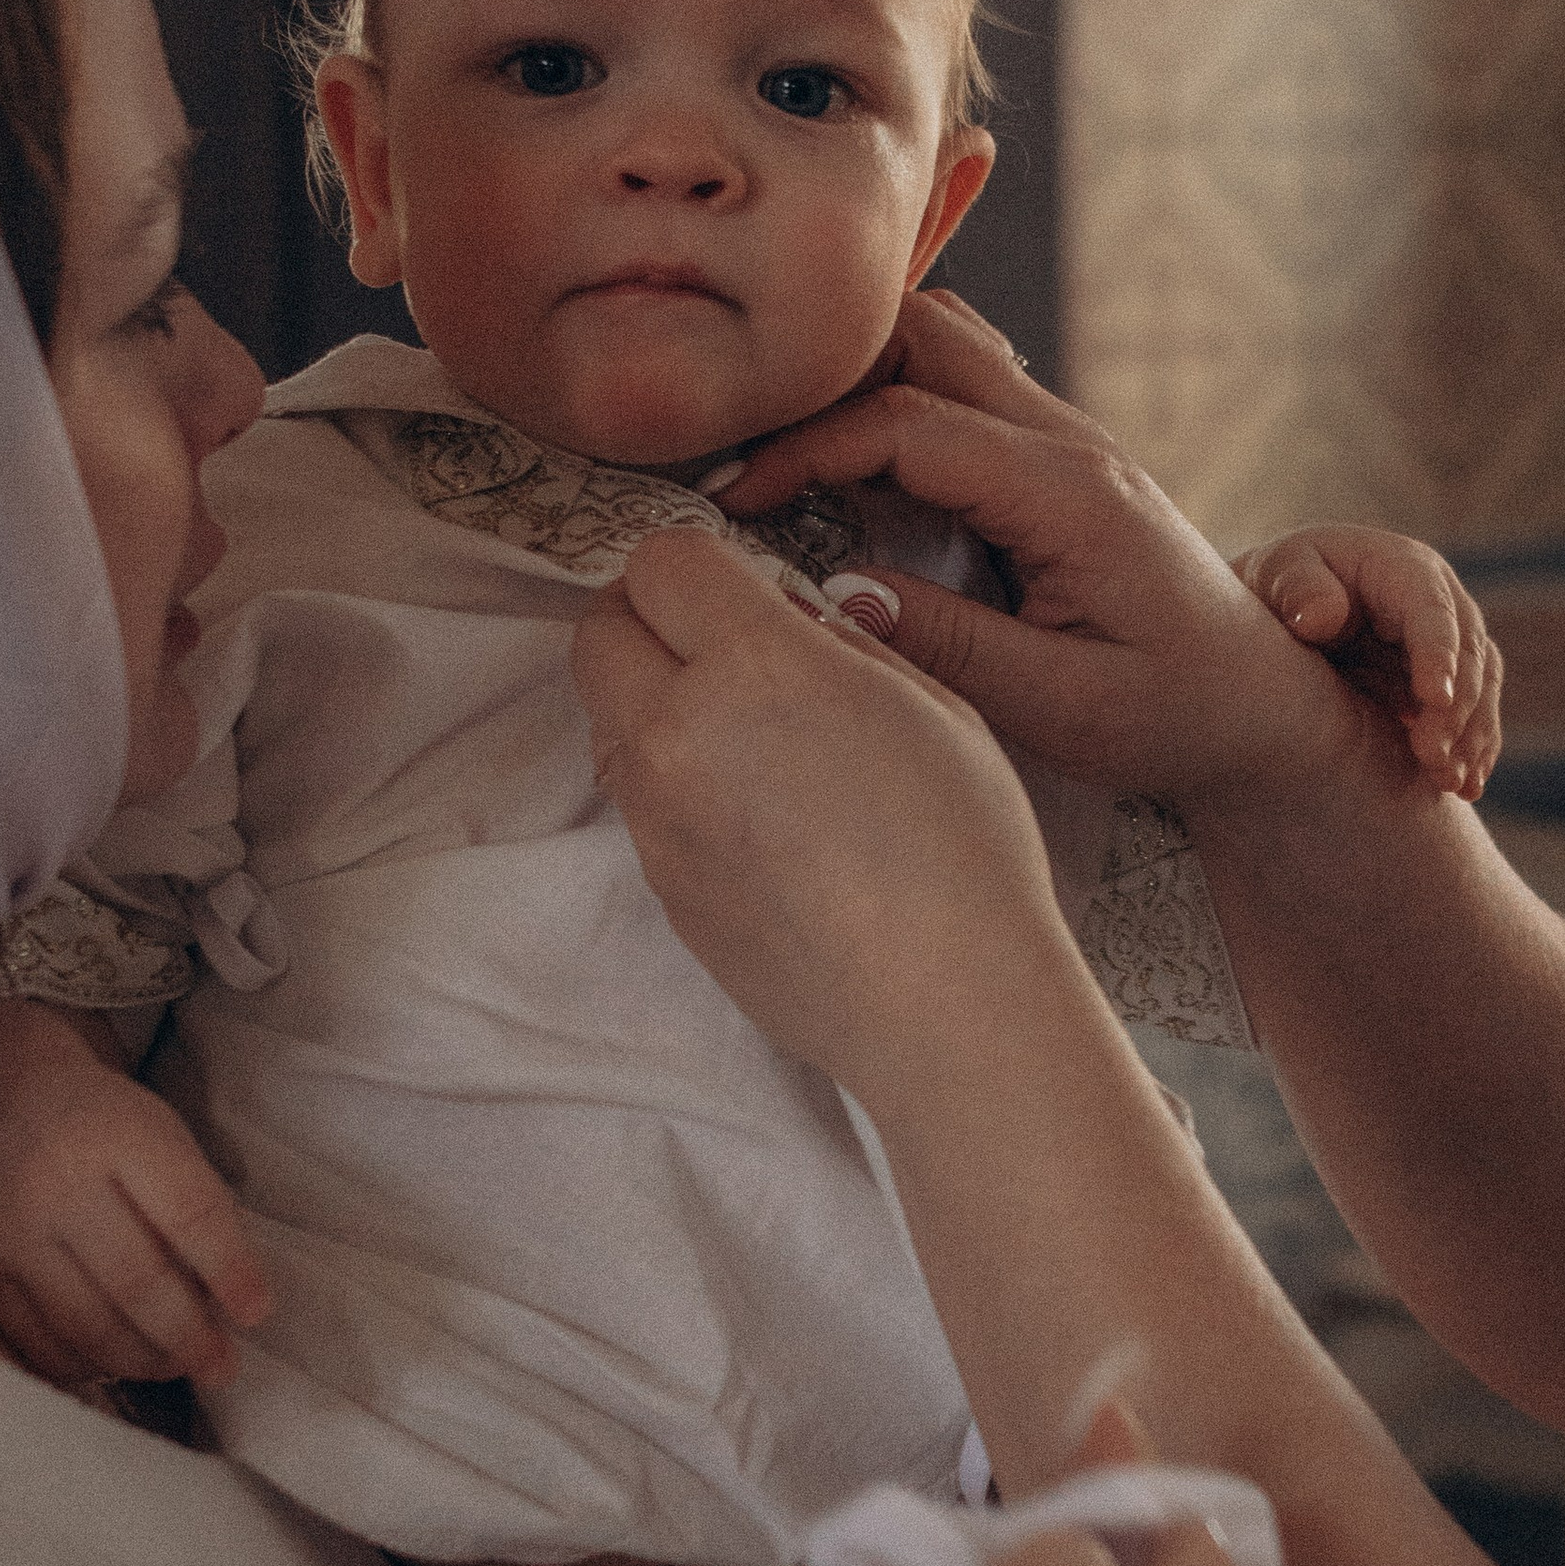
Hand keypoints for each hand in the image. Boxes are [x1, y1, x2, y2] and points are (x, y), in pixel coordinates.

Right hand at [0, 996, 271, 1388]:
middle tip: (221, 1366)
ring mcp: (11, 1229)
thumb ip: (194, 1207)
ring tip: (175, 1367)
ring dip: (141, 1361)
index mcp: (119, 1135)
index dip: (231, 1270)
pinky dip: (82, 1364)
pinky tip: (114, 1363)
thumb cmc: (100, 1122)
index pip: (190, 1213)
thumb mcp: (159, 1135)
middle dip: (190, 1338)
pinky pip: (33, 1338)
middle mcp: (59, 1182)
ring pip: (84, 1323)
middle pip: (137, 1282)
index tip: (257, 1312)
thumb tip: (228, 1301)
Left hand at [575, 520, 1084, 1101]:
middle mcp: (678, 735)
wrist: (944, 1003)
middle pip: (600, 629)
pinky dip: (673, 779)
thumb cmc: (963, 851)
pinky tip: (757, 813)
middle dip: (649, 617)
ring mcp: (656, 818)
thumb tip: (779, 613)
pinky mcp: (658, 885)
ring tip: (749, 736)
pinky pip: (638, 798)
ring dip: (654, 700)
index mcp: (753, 669)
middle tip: (719, 642)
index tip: (740, 588)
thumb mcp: (928, 702)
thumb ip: (834, 641)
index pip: (661, 562)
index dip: (702, 564)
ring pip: (608, 717)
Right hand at [717, 290, 1393, 812]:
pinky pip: (959, 385)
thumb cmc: (1174, 715)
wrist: (1262, 701)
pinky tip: (843, 464)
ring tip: (780, 452)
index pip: (908, 422)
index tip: (731, 503)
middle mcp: (1068, 441)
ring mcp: (1064, 438)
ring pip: (940, 340)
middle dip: (820, 378)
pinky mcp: (1053, 457)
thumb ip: (949, 647)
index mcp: (1068, 494)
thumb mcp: (1061, 707)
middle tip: (740, 455)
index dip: (805, 449)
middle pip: (921, 334)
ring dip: (855, 375)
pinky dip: (889, 397)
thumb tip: (834, 595)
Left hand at [1236, 523, 1503, 804]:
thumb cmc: (1279, 587)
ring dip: (1471, 737)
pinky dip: (1473, 751)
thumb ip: (1297, 588)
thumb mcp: (1277, 576)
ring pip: (1481, 688)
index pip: (1433, 610)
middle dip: (1456, 710)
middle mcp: (1440, 603)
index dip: (1439, 654)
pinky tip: (1465, 788)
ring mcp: (1449, 643)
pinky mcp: (1448, 681)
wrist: (1283, 614)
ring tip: (1450, 783)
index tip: (1435, 700)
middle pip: (1468, 654)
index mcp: (1403, 569)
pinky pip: (1475, 715)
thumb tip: (1320, 618)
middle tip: (1431, 758)